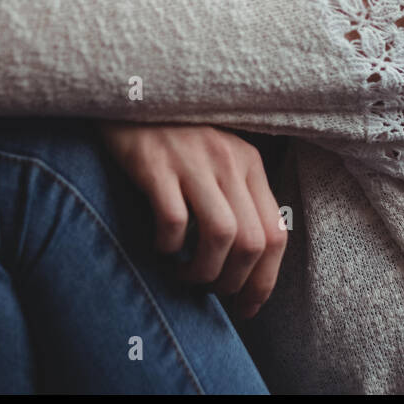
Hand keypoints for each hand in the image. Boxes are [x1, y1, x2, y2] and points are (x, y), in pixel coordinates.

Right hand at [95, 121, 286, 318]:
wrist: (127, 95)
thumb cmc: (172, 138)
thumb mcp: (216, 160)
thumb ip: (235, 198)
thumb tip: (244, 265)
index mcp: (250, 163)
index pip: (276, 234)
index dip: (265, 281)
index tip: (246, 308)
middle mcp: (228, 160)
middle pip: (252, 242)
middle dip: (233, 282)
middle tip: (208, 290)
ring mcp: (192, 160)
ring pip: (221, 236)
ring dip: (203, 271)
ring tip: (183, 274)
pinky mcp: (154, 162)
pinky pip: (174, 220)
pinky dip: (168, 246)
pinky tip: (158, 246)